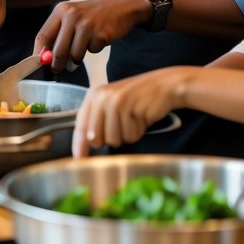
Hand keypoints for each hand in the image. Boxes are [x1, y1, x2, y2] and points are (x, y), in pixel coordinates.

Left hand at [33, 0, 149, 72]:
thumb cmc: (93, 15)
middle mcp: (72, 15)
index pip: (42, 35)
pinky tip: (99, 37)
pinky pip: (92, 51)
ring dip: (78, 57)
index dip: (38, 53)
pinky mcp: (101, 34)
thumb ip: (58, 34)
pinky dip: (94, 48)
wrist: (122, 6)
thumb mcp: (72, 17)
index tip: (38, 64)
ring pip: (74, 55)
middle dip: (57, 64)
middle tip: (58, 70)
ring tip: (85, 45)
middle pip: (58, 50)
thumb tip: (45, 58)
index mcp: (61, 10)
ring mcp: (87, 25)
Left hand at [72, 67, 191, 156]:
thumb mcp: (113, 103)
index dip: (79, 145)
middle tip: (123, 124)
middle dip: (110, 138)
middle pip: (96, 138)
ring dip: (127, 135)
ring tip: (134, 118)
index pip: (81, 125)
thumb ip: (99, 119)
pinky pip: (131, 136)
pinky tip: (142, 117)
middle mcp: (102, 97)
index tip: (78, 158)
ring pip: (114, 140)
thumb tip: (89, 143)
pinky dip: (138, 131)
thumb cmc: (138, 97)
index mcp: (94, 95)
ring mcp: (116, 103)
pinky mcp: (131, 109)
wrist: (165, 85)